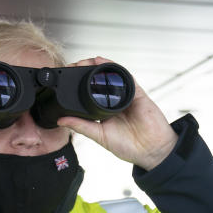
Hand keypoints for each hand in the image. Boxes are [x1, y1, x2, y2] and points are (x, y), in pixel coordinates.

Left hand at [57, 57, 176, 170]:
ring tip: (84, 61)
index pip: (89, 93)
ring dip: (97, 66)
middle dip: (86, 71)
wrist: (151, 151)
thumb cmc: (129, 147)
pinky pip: (125, 76)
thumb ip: (81, 126)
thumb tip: (61, 119)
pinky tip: (102, 62)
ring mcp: (126, 96)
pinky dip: (113, 67)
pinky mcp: (137, 93)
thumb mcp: (100, 136)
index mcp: (105, 112)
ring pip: (110, 76)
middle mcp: (115, 102)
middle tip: (72, 66)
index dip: (78, 85)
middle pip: (99, 81)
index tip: (66, 78)